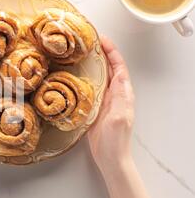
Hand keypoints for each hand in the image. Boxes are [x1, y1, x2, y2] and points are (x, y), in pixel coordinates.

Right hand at [88, 36, 134, 175]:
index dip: (112, 52)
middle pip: (109, 68)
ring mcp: (105, 101)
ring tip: (80, 53)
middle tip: (87, 41)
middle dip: (101, 53)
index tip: (101, 39)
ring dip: (93, 64)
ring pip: (100, 77)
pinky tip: (75, 75)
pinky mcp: (95, 108)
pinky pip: (91, 88)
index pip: (119, 67)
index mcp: (123, 94)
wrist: (110, 158)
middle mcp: (115, 95)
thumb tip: (119, 76)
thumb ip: (120, 98)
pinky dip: (85, 78)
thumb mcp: (119, 117)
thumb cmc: (115, 140)